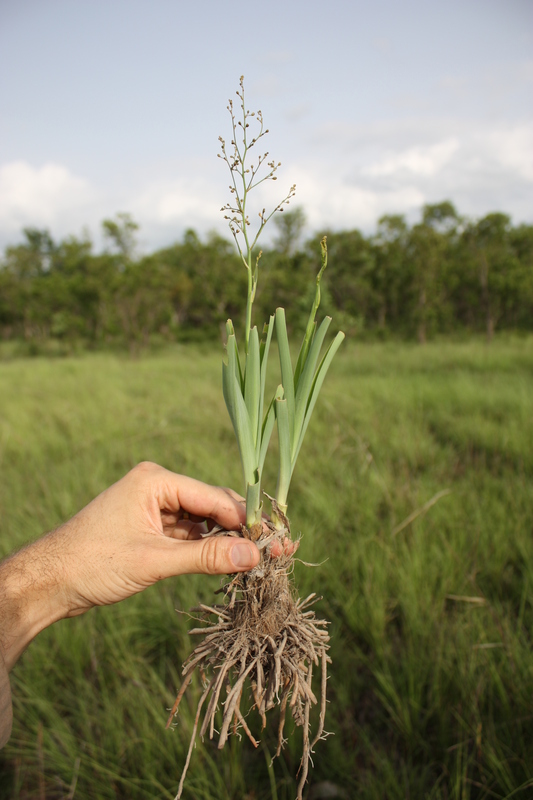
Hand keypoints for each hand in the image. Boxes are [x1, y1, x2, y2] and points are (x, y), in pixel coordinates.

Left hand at [0, 462, 260, 669]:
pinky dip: (210, 549)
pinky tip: (233, 562)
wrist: (49, 582)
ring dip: (229, 542)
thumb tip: (252, 556)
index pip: (214, 497)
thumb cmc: (93, 564)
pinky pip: (190, 536)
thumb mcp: (153, 561)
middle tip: (280, 551)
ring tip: (262, 560)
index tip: (276, 541)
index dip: (247, 521)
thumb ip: (205, 558)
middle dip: (244, 530)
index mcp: (156, 481)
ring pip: (204, 523)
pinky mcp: (152, 529)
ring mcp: (155, 509)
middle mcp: (159, 488)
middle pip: (213, 507)